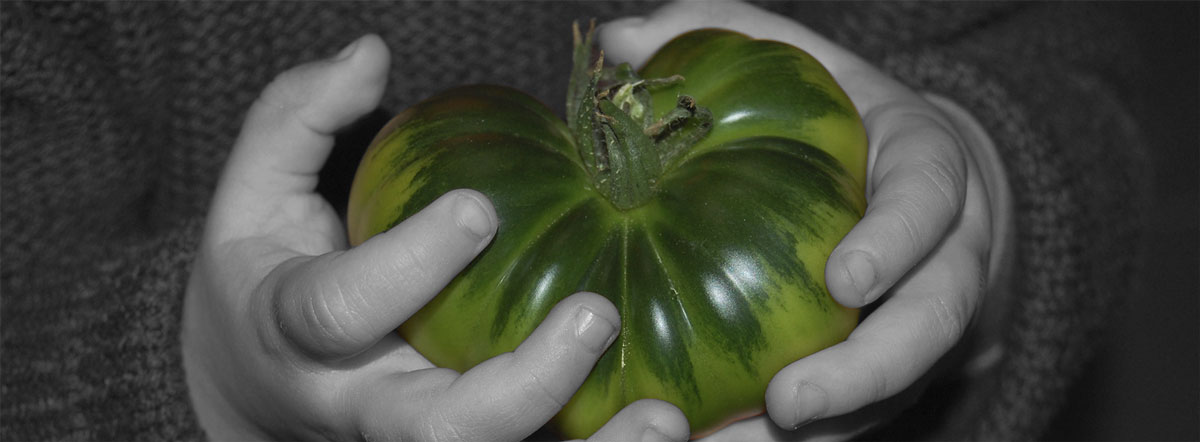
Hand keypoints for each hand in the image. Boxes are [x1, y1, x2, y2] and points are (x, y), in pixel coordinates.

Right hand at [181, 34, 688, 441]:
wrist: (255, 392)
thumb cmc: (263, 282)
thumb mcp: (251, 197)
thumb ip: (297, 120)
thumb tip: (369, 57)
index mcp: (300, 336)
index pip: (342, 313)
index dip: (410, 265)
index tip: (479, 208)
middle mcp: (363, 406)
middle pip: (437, 429)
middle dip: (522, 385)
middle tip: (596, 314)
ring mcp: (418, 439)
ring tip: (661, 415)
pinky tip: (663, 426)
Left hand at [600, 1, 1011, 438]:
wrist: (914, 184)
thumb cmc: (845, 118)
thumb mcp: (801, 58)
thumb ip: (723, 32)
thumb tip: (621, 38)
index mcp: (927, 172)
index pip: (930, 204)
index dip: (899, 241)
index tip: (848, 276)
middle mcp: (941, 258)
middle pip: (930, 326)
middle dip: (867, 372)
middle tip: (789, 402)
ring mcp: (918, 323)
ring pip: (893, 391)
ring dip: (825, 428)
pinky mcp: (888, 368)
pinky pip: (853, 417)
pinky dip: (793, 440)